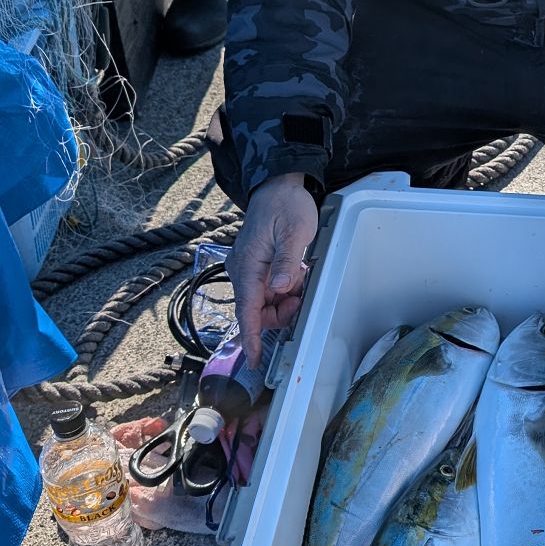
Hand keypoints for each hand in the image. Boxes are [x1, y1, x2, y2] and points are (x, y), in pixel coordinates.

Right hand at [227, 173, 317, 364]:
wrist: (277, 186)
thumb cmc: (285, 205)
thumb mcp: (294, 231)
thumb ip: (286, 261)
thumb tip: (279, 287)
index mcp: (248, 266)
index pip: (248, 311)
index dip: (251, 338)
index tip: (253, 360)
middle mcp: (243, 271)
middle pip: (258, 311)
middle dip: (280, 313)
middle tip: (301, 295)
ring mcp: (248, 270)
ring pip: (265, 302)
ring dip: (284, 300)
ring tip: (300, 277)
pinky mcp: (256, 267)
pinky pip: (268, 290)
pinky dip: (284, 289)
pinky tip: (295, 274)